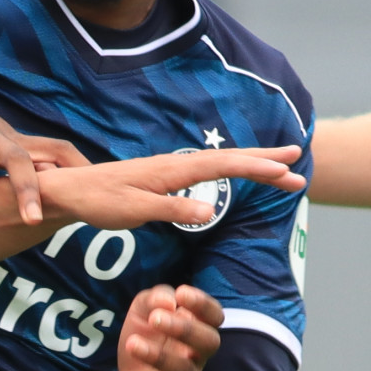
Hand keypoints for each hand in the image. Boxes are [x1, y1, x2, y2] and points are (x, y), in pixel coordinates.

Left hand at [34, 146, 300, 235]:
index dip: (257, 168)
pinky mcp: (166, 177)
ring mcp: (172, 169)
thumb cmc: (98, 202)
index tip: (286, 169)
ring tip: (282, 169)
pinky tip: (239, 174)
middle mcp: (176, 165)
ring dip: (253, 164)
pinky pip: (209, 170)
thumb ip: (171, 210)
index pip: (224, 167)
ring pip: (221, 163)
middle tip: (299, 161)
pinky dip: (232, 169)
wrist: (71, 192)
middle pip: (230, 159)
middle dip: (265, 161)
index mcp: (172, 171)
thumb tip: (208, 212)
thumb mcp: (133, 212)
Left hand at [115, 285, 220, 370]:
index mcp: (196, 330)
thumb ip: (155, 298)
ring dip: (159, 356)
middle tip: (155, 318)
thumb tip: (169, 302)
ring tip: (132, 344)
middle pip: (209, 343)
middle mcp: (197, 357)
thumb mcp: (143, 312)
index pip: (215, 317)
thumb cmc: (146, 340)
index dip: (203, 305)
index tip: (181, 293)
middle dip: (185, 329)